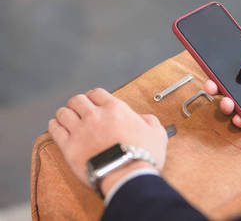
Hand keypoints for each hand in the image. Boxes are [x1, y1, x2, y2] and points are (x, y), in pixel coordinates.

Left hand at [48, 88, 167, 196]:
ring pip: (63, 112)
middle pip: (77, 100)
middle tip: (80, 111)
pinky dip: (54, 126)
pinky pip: (54, 129)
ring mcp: (80, 130)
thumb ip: (150, 121)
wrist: (127, 175)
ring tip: (68, 119)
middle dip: (78, 104)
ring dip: (65, 114)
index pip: (97, 93)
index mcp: (116, 109)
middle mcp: (95, 115)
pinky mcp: (68, 146)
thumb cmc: (143, 155)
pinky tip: (56, 126)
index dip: (94, 97)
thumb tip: (143, 118)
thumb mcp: (157, 134)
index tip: (94, 102)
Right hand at [205, 41, 240, 133]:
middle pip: (229, 87)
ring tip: (227, 101)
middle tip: (211, 86)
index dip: (220, 67)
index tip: (207, 64)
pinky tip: (238, 116)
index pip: (235, 67)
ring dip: (224, 104)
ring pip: (234, 105)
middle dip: (215, 86)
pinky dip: (239, 120)